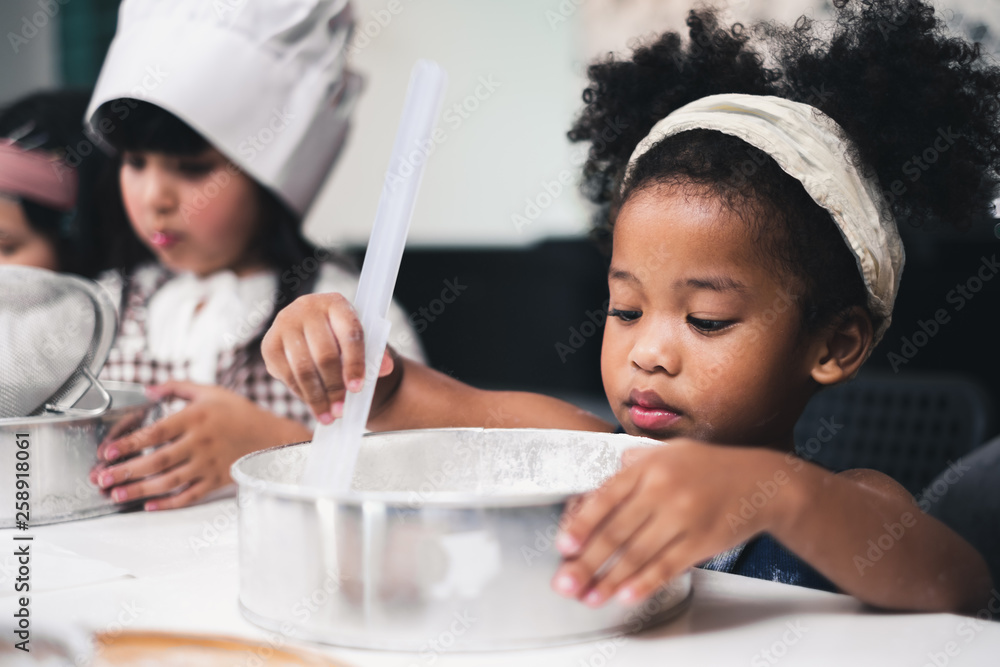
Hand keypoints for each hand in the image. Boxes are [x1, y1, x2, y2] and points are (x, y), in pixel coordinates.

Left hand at [89, 381, 309, 509]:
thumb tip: (148, 390)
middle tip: (101, 478)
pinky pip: (189, 495)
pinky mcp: (216, 480)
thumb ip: (177, 387)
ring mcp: (208, 464)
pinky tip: (150, 505)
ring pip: (169, 481)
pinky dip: (168, 503)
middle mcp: (200, 443)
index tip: (108, 451)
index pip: (156, 432)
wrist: (272, 436)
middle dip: (126, 471)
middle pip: (157, 460)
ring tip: (117, 494)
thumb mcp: (210, 391)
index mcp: (196, 418)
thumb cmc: (240, 413)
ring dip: (140, 489)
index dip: (130, 443)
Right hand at [262, 292, 393, 422]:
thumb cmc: (344, 340)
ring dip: (317, 397)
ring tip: (329, 416)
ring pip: (303, 368)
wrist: (318, 336)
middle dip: (335, 387)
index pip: (349, 333)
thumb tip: (385, 367)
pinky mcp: (269, 344)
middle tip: (342, 410)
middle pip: (324, 354)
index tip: (357, 388)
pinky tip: (314, 405)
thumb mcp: (364, 342)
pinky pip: (286, 375)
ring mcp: (284, 324)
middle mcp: (307, 308)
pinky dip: (302, 395)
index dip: (355, 363)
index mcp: (336, 303)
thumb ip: (376, 354)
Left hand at [551, 440, 796, 606]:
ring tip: (588, 597)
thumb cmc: (710, 468)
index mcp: (649, 467)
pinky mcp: (702, 542)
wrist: (761, 482)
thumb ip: (634, 463)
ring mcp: (683, 517)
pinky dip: (645, 583)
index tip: (563, 546)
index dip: (581, 524)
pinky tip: (625, 595)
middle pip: (617, 532)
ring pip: (638, 554)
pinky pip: (667, 566)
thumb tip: (602, 479)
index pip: (606, 498)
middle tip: (564, 582)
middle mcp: (663, 490)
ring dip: (609, 580)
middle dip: (586, 562)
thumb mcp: (670, 451)